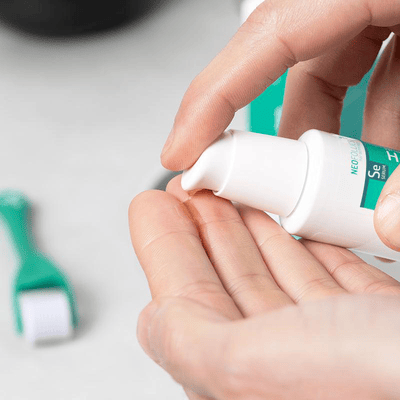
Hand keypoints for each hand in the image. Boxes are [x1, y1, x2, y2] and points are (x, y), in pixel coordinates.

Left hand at [129, 176, 399, 399]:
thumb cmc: (383, 385)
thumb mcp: (255, 370)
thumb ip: (191, 346)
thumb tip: (150, 322)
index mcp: (254, 382)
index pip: (188, 303)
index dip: (167, 249)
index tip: (154, 203)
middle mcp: (292, 368)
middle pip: (231, 282)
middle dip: (209, 228)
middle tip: (194, 188)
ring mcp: (336, 344)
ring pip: (277, 274)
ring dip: (252, 228)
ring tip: (233, 195)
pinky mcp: (378, 326)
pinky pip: (328, 276)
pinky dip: (305, 243)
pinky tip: (291, 221)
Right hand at [159, 0, 399, 250]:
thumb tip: (391, 223)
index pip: (264, 39)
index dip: (211, 99)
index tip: (182, 150)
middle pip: (286, 72)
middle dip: (280, 141)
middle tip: (279, 194)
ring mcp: (374, 7)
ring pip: (326, 80)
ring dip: (327, 140)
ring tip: (339, 189)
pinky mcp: (393, 21)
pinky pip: (360, 76)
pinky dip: (360, 122)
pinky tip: (378, 158)